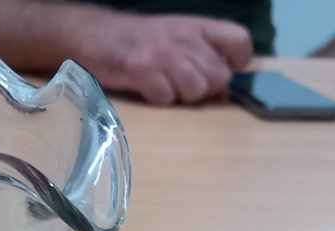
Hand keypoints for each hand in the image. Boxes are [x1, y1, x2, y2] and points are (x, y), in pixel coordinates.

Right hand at [84, 14, 253, 104]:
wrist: (94, 34)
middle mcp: (186, 38)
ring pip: (196, 90)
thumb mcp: (176, 36)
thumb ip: (201, 54)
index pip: (240, 41)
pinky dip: (158, 100)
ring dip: (181, 97)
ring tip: (164, 87)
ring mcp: (165, 55)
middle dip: (204, 89)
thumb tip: (223, 87)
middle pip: (219, 77)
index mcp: (198, 26)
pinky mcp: (143, 71)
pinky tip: (147, 89)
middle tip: (182, 86)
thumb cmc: (138, 40)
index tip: (219, 70)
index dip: (235, 63)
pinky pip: (167, 98)